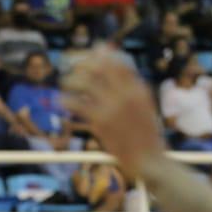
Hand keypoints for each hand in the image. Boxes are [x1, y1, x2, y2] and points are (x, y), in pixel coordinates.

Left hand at [63, 51, 166, 178]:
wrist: (149, 160)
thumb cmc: (146, 135)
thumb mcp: (145, 107)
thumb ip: (133, 90)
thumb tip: (119, 73)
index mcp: (138, 89)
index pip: (117, 62)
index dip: (102, 54)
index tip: (93, 51)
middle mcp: (126, 94)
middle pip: (100, 68)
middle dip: (84, 64)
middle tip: (75, 67)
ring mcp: (113, 107)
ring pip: (86, 83)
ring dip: (72, 80)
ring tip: (64, 83)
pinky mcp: (101, 122)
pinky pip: (78, 105)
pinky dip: (67, 100)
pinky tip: (61, 100)